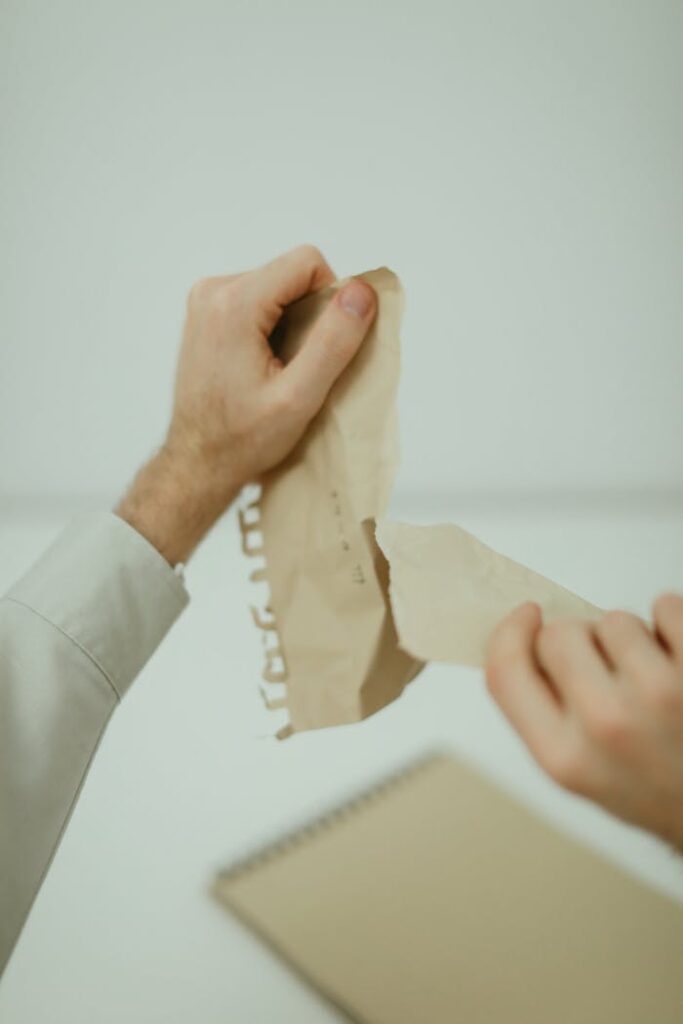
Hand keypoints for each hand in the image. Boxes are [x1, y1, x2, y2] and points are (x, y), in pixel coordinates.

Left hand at [115, 245, 376, 563]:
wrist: (198, 462)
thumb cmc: (244, 439)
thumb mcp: (299, 397)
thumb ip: (333, 342)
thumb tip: (361, 292)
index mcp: (234, 303)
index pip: (307, 262)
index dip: (331, 299)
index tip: (322, 346)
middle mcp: (213, 290)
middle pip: (291, 274)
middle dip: (309, 314)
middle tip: (300, 367)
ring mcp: (205, 300)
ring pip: (277, 287)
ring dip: (292, 323)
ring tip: (280, 370)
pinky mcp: (206, 312)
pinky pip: (258, 300)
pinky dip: (272, 327)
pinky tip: (264, 367)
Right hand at [486, 595, 682, 849]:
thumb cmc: (656, 791)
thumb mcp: (578, 771)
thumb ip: (540, 714)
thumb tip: (523, 641)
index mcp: (564, 756)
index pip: (506, 670)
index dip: (510, 633)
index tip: (527, 617)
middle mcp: (608, 725)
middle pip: (559, 633)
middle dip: (579, 640)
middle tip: (605, 668)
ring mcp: (660, 695)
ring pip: (615, 620)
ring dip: (629, 637)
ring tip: (649, 675)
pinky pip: (665, 606)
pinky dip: (670, 622)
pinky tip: (675, 659)